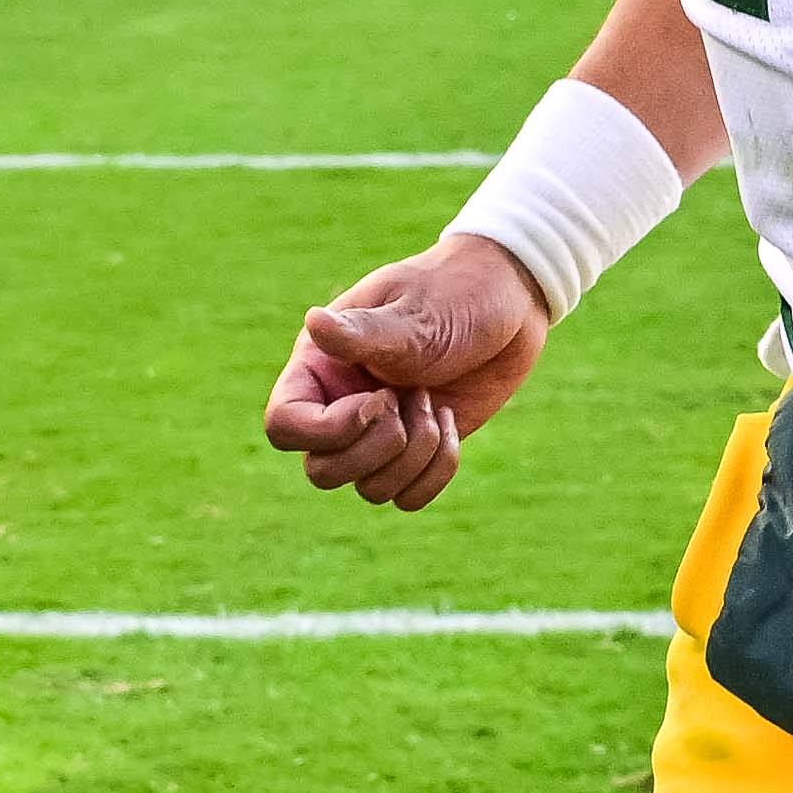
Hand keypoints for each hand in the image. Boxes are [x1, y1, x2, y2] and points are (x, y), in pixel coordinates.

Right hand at [262, 239, 549, 512]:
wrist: (508, 303)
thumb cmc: (453, 294)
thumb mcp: (412, 313)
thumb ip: (363, 332)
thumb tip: (313, 322)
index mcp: (320, 367)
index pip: (284, 426)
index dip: (328, 430)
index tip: (378, 399)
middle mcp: (339, 406)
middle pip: (322, 472)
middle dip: (378, 449)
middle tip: (411, 396)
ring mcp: (377, 435)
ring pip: (370, 489)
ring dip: (415, 454)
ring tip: (434, 401)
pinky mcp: (415, 453)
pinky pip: (408, 498)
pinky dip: (436, 471)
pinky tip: (450, 421)